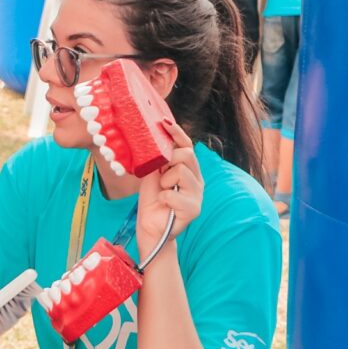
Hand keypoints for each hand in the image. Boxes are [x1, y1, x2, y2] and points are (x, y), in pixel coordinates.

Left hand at [136, 119, 202, 258]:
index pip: (186, 145)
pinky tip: (163, 203)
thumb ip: (157, 158)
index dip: (177, 133)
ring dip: (165, 181)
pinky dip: (163, 197)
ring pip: (181, 172)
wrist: (150, 226)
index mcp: (188, 169)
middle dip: (168, 160)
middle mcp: (197, 179)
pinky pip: (173, 195)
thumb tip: (153, 136)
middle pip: (186, 155)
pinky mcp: (193, 210)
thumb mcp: (152, 173)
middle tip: (160, 173)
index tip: (164, 122)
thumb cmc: (152, 199)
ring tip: (162, 191)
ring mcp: (197, 195)